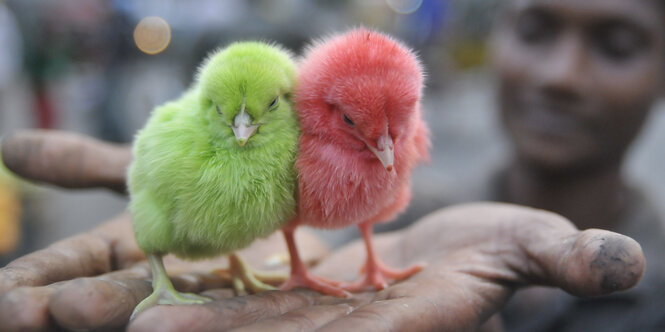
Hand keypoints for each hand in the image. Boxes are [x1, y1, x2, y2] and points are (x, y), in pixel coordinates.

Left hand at [0, 130, 645, 331]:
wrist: (448, 241)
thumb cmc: (489, 260)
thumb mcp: (523, 255)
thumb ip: (556, 262)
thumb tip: (620, 264)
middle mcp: (271, 311)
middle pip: (173, 314)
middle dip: (92, 311)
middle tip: (7, 312)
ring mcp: (243, 264)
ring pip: (144, 252)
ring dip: (72, 253)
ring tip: (1, 230)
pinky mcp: (236, 217)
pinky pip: (158, 190)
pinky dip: (103, 174)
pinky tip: (31, 155)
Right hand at [0, 130, 327, 330]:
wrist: (291, 190)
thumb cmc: (212, 185)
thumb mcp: (149, 169)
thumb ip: (89, 167)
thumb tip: (10, 149)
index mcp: (132, 253)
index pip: (74, 270)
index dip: (35, 286)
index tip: (3, 303)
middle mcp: (165, 284)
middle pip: (111, 299)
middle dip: (69, 306)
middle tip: (22, 315)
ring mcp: (212, 301)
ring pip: (170, 314)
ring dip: (125, 315)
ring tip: (83, 314)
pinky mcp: (263, 309)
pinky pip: (241, 315)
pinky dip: (210, 318)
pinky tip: (164, 322)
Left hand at [128, 203, 643, 331]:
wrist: (466, 248)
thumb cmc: (501, 253)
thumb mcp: (530, 251)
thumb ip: (562, 260)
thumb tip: (620, 263)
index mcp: (387, 331)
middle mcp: (335, 331)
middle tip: (112, 323)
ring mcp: (310, 310)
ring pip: (238, 310)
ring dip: (174, 307)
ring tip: (100, 301)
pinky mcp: (297, 282)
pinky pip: (242, 278)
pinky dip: (203, 273)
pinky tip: (158, 258)